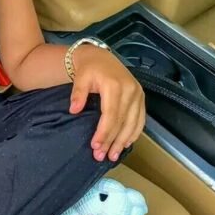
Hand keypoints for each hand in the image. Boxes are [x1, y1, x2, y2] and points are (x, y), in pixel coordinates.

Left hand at [68, 45, 145, 161]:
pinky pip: (141, 119)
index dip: (104, 133)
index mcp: (115, 86)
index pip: (111, 115)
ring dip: (123, 141)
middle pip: (122, 122)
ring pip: (133, 123)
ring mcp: (138, 94)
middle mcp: (130, 90)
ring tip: (113, 155)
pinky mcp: (141, 97)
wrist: (101, 57)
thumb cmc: (89, 69)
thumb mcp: (80, 78)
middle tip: (101, 156)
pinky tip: (126, 144)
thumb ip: (77, 94)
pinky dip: (134, 133)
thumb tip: (73, 110)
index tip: (95, 146)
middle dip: (112, 141)